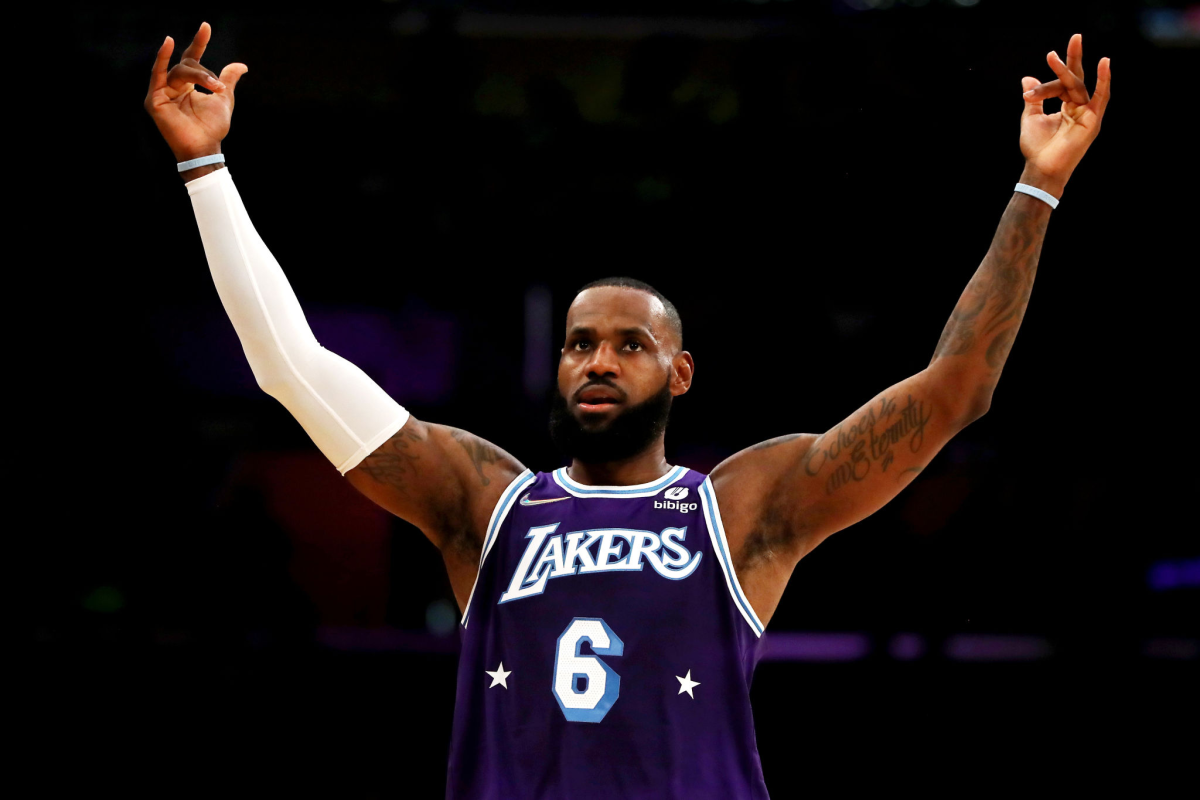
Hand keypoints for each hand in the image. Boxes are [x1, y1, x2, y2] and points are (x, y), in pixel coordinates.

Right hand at [143, 22, 247, 162]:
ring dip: (197, 77)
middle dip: (204, 74)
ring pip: (178, 72)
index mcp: (187, 85)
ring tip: (212, 87)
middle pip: (187, 67)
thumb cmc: (213, 127)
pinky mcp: (154, 100)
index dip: (199, 43)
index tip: (206, 26)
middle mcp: (173, 86)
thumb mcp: (223, 99)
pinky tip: (167, 43)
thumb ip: (227, 80)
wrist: (205, 147)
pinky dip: (161, 59)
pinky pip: (157, 75)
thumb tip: (241, 65)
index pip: (192, 58)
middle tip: (217, 86)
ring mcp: (162, 92)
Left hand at [1018, 33, 1110, 194]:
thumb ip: (1034, 97)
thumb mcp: (1031, 117)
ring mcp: (1087, 113)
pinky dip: (1104, 81)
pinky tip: (1105, 63)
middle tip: (1075, 36)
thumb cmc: (1037, 147)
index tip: (1027, 92)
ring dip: (1069, 69)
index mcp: (1066, 106)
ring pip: (1078, 86)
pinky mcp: (1093, 120)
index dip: (1044, 86)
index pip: (1059, 86)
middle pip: (1076, 79)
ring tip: (1067, 48)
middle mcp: (1079, 107)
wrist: (1041, 168)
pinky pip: (1101, 97)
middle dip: (1074, 58)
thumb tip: (1028, 77)